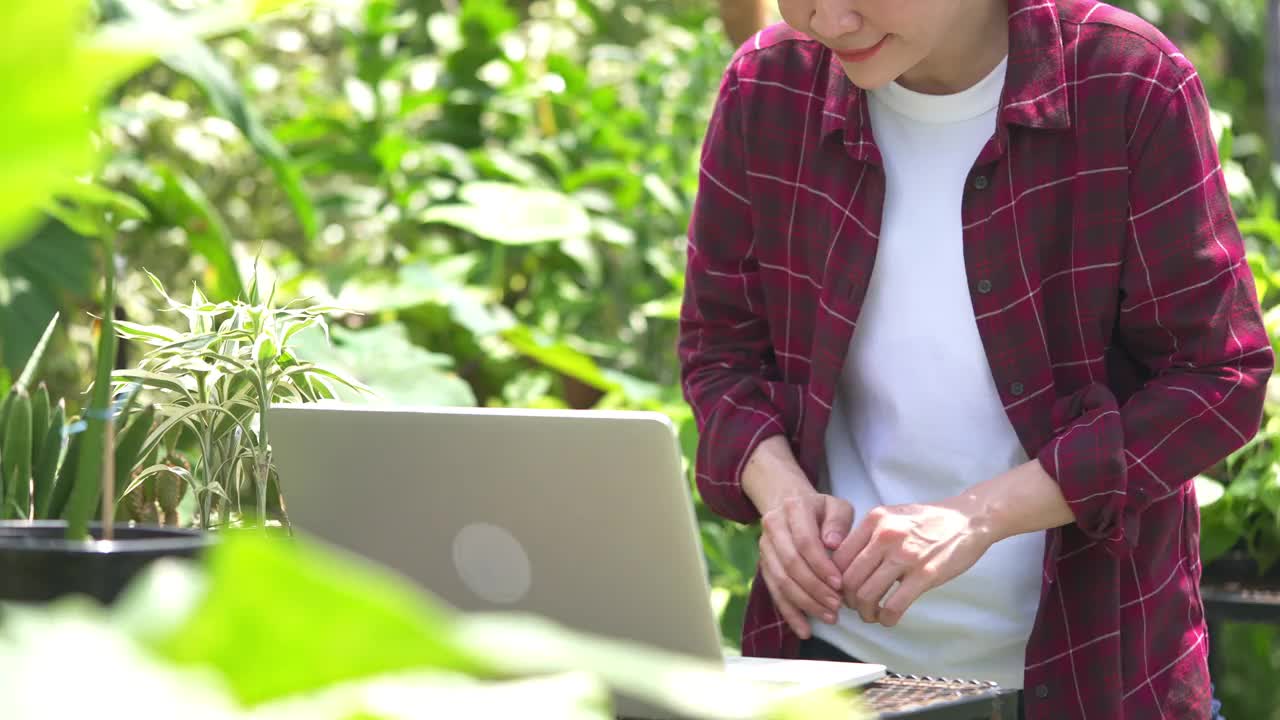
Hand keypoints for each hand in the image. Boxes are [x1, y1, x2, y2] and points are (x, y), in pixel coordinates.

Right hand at [757, 493, 853, 638]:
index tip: (839, 583)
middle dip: (815, 589)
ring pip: (781, 581)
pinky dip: (789, 613)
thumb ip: (838, 521)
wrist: (790, 505)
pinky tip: (805, 630)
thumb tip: (832, 542)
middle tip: (837, 605)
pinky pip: (774, 593)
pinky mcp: (764, 566)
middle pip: (791, 564)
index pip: (804, 541)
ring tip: (830, 617)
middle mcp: (773, 526)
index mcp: (793, 508)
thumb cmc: (821, 510)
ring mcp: (765, 547)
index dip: (821, 565)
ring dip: (805, 603)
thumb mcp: (836, 506)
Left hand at [832, 499, 995, 627]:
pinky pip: (894, 606)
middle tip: (855, 607)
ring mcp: (905, 555)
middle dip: (848, 600)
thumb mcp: (892, 517)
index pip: (839, 557)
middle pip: (849, 579)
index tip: (842, 590)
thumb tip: (843, 565)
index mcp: (874, 520)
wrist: (968, 520)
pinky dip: (886, 619)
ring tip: (871, 615)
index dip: (835, 580)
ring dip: (865, 613)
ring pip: (867, 595)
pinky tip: (889, 619)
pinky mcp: (925, 574)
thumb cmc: (928, 521)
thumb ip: (869, 536)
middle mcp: (885, 535)